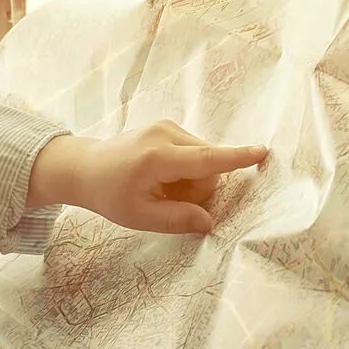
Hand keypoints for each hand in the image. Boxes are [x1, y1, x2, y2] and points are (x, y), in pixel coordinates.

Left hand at [28, 121, 267, 233]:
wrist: (85, 167)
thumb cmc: (110, 194)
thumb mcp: (140, 216)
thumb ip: (177, 220)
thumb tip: (210, 222)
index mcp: (157, 157)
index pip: (205, 159)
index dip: (236, 158)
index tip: (262, 152)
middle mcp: (165, 134)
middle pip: (208, 166)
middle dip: (198, 189)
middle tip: (167, 200)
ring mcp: (167, 126)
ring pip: (204, 159)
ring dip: (191, 180)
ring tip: (161, 187)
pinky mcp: (168, 126)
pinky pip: (195, 152)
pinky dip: (185, 169)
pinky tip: (162, 176)